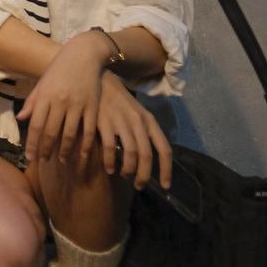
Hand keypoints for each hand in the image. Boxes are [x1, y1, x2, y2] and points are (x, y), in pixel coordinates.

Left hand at [18, 31, 110, 168]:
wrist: (83, 55)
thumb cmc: (59, 69)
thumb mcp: (43, 83)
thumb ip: (32, 102)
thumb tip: (20, 119)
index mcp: (45, 96)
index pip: (36, 125)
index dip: (32, 143)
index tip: (30, 157)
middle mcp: (60, 102)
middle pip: (51, 132)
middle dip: (46, 150)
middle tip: (43, 162)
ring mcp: (77, 104)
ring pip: (69, 134)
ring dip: (64, 150)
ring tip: (60, 161)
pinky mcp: (92, 106)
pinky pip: (88, 130)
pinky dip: (85, 145)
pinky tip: (81, 155)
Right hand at [97, 74, 172, 191]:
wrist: (99, 80)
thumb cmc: (119, 101)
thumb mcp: (137, 114)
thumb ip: (143, 133)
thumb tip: (148, 160)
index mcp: (149, 121)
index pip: (164, 149)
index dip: (166, 170)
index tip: (165, 186)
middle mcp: (138, 122)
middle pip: (147, 155)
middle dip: (144, 175)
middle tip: (139, 186)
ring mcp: (122, 122)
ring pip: (131, 154)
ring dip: (128, 170)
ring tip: (124, 176)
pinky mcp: (105, 122)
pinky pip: (110, 148)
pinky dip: (110, 162)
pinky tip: (109, 169)